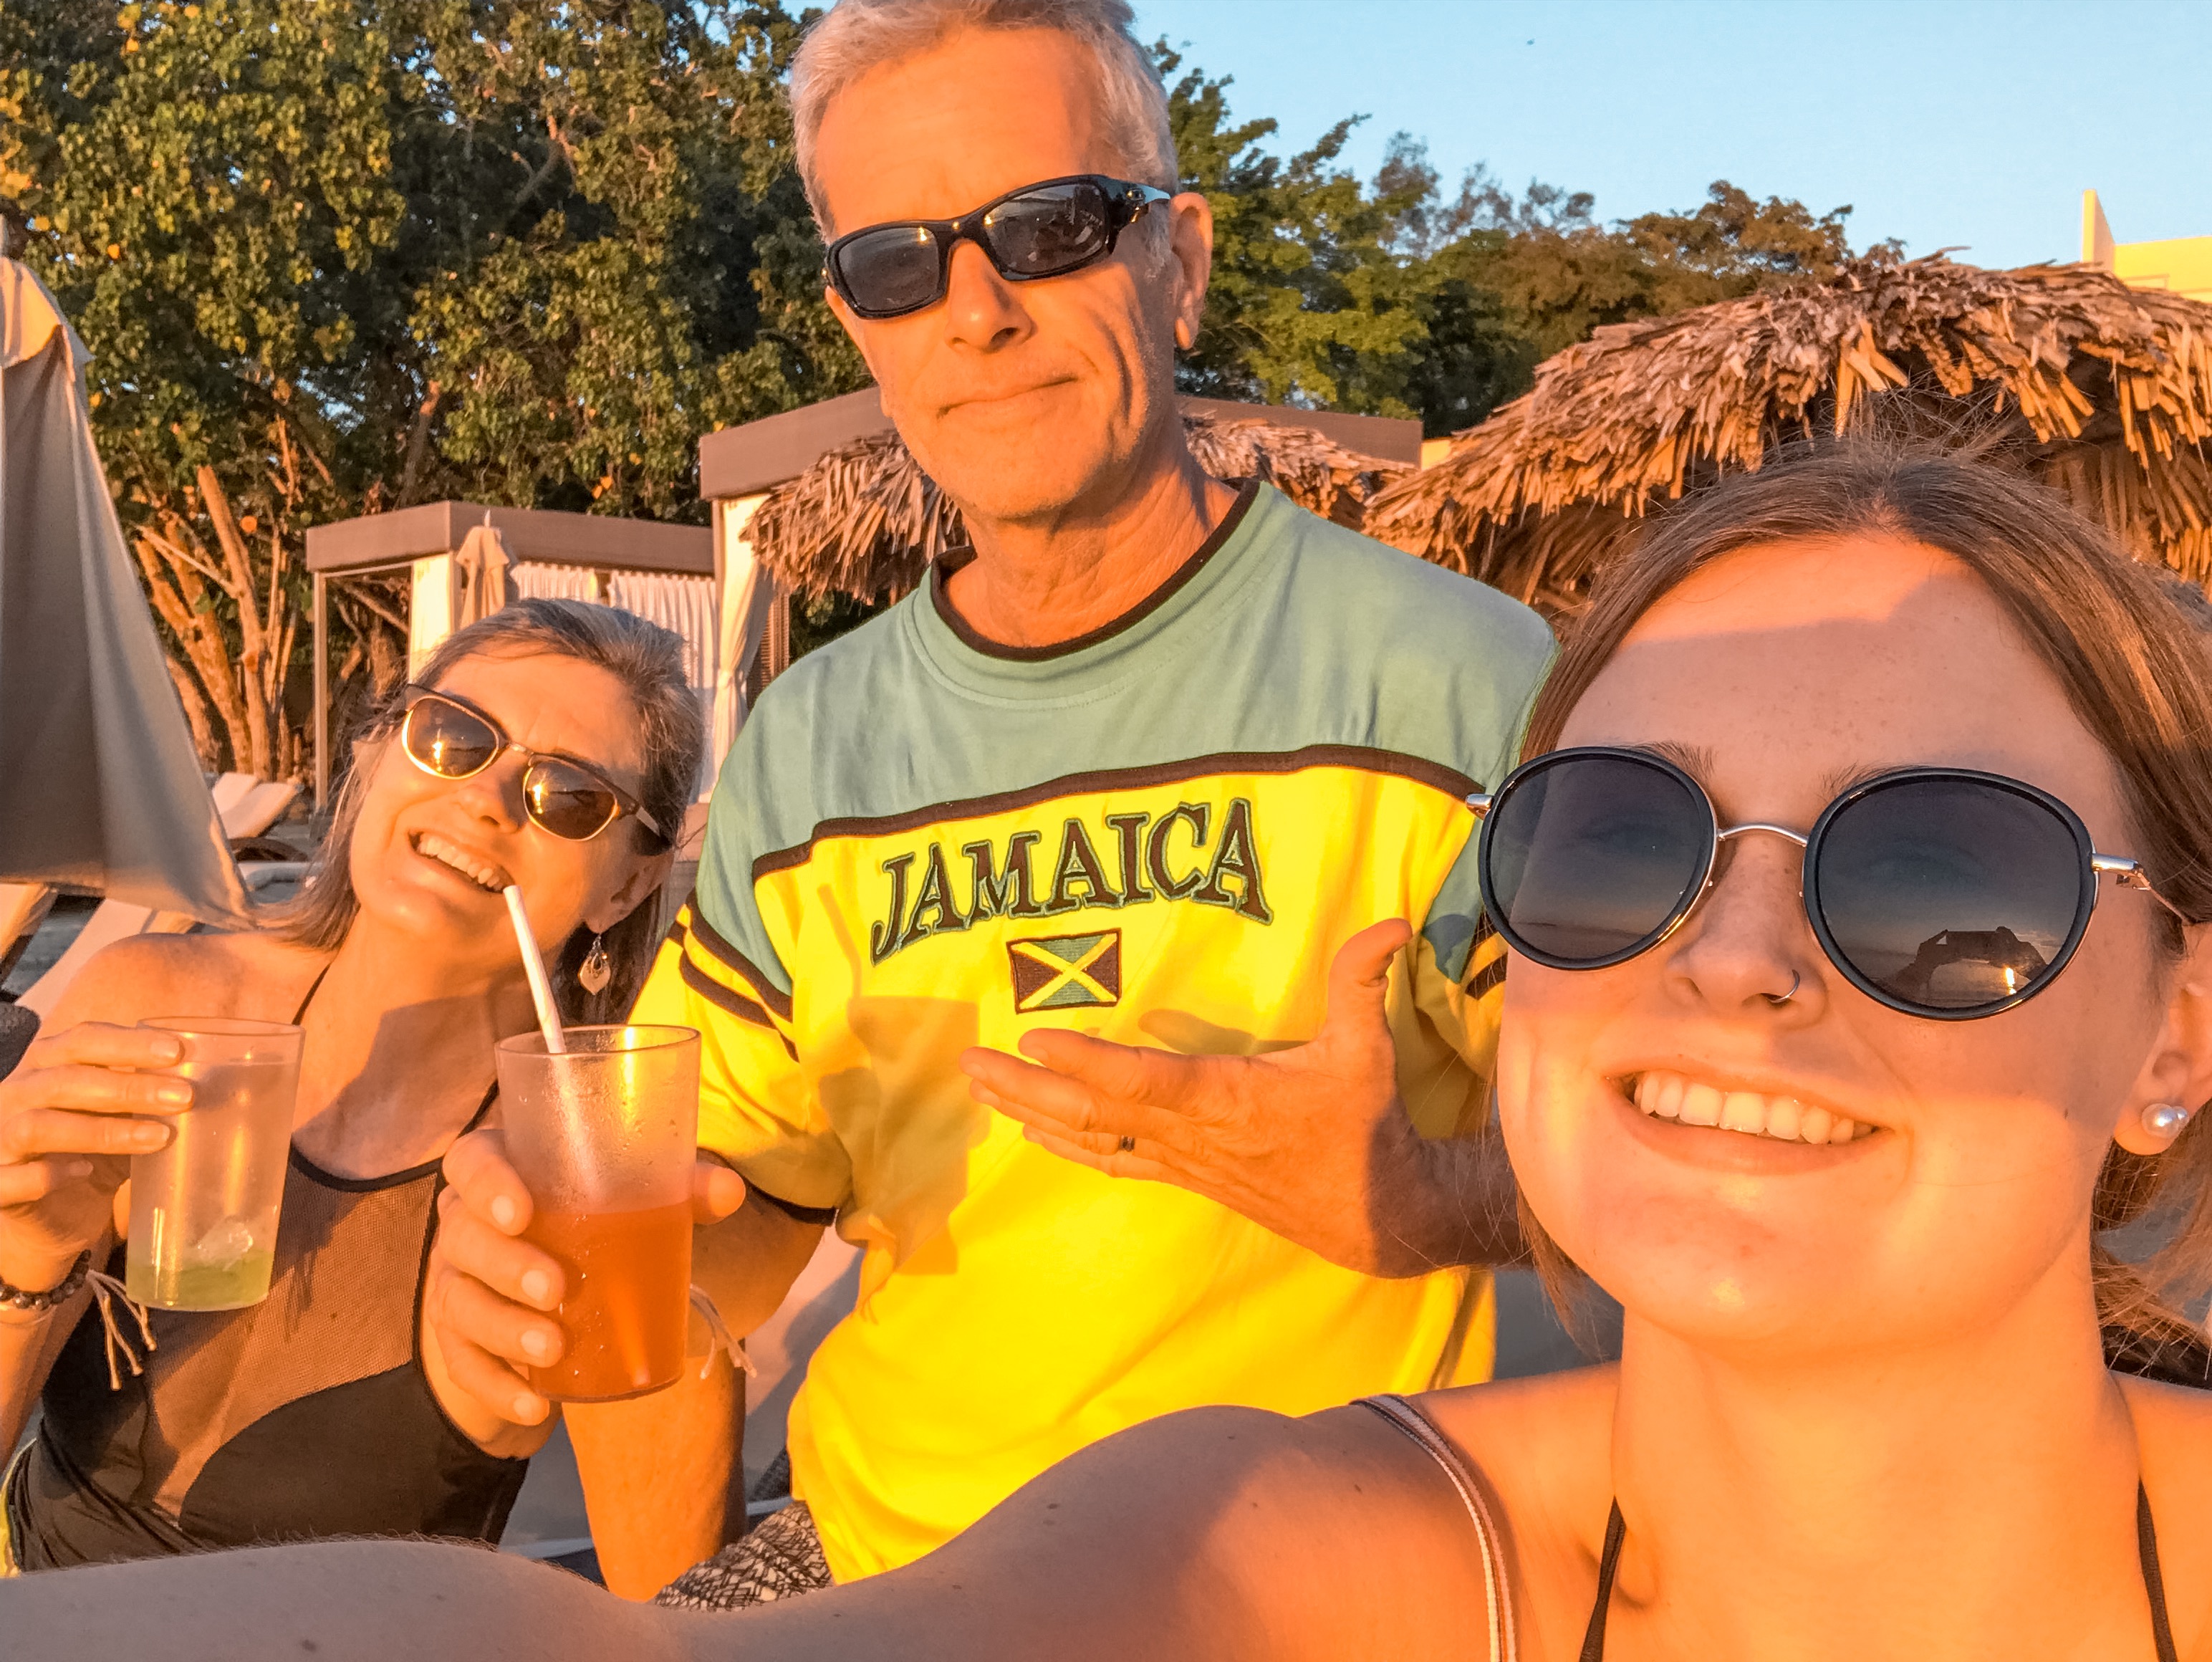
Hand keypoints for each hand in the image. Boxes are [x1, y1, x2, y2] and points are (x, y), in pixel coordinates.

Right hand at [0, 1022, 191, 1287]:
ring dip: (103, 1130)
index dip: (127, 1043)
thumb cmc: (90, 1151)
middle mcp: (14, 1096)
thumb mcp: (120, 1118)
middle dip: (128, 1087)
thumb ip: (148, 1098)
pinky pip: (11, 1178)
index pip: (81, 1040)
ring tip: (159, 1137)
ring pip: (39, 1126)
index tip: (178, 1051)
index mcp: (46, 1067)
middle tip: (184, 1097)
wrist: (48, 1214)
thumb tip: (212, 1086)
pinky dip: (47, 1175)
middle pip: (64, 1080)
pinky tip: (85, 1172)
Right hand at [426, 1129, 746, 1426]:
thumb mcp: (638, 1205)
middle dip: (507, 1264)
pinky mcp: (459, 1339)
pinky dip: (496, 1388)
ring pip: (459, 1302)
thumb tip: (728, 1191)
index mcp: (503, 1174)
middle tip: (556, 1288)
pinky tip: (534, 1406)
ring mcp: (455, 1282)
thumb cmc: (596, 1226)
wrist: (558, 1297)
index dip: (487, 1183)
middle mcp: (466, 1225)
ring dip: (504, 1328)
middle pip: (463, 1236)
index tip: (523, 1211)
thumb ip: (682, 1191)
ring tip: (553, 1348)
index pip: (471, 1162)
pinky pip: (464, 1364)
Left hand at [961, 920, 1448, 1275]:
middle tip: (969, 1062)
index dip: (1085, 1062)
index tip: (1033, 1038)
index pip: (1142, 1081)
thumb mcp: (1367, 1049)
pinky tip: (1028, 1130)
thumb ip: (1362, 980)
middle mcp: (1191, 1134)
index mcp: (1227, 1099)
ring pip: (1090, 1138)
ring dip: (1030, 1111)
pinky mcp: (1183, 1175)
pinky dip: (1064, 1143)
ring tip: (978, 1087)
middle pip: (1091, 1112)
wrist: (1376, 1217)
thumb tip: (1392, 922)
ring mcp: (1181, 1160)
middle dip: (1025, 1085)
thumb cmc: (1366, 1127)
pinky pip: (1110, 1160)